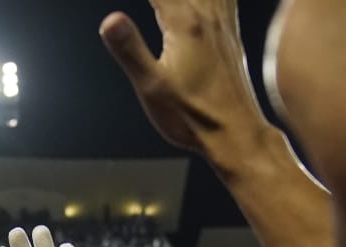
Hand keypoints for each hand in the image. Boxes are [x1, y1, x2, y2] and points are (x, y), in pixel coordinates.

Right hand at [100, 0, 270, 167]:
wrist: (235, 134)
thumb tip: (110, 20)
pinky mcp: (230, 34)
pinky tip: (209, 0)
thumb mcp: (152, 87)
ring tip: (169, 0)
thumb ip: (130, 49)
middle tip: (157, 2)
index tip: (117, 13)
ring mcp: (222, 23)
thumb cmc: (193, 117)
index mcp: (185, 24)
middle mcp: (207, 16)